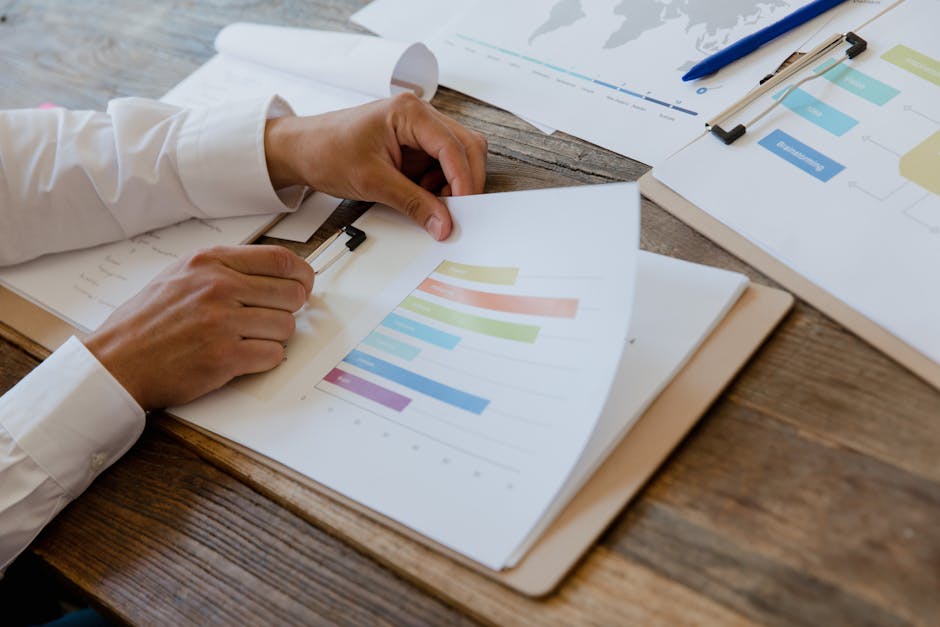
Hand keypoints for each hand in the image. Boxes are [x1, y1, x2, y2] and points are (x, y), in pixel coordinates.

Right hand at [83, 245, 313, 409]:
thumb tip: (275, 273)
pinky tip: (242, 357)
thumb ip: (225, 269)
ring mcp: (222, 321)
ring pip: (286, 326)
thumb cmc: (147, 322)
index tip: (304, 286)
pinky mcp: (225, 356)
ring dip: (274, 337)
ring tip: (246, 340)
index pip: (281, 260)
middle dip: (288, 310)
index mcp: (210, 261)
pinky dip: (264, 359)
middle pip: (292, 294)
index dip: (302, 276)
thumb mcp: (181, 275)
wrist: (116, 361)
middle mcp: (218, 286)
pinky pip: (273, 354)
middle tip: (272, 319)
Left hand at [264, 93, 487, 239]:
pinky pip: (442, 165)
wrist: (301, 150)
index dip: (463, 179)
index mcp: (409, 112)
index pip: (454, 145)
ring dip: (452, 184)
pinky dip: (440, 185)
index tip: (464, 209)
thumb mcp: (372, 182)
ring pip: (458, 156)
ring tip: (431, 203)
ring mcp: (419, 129)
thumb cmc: (326, 152)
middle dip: (464, 181)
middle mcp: (419, 115)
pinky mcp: (414, 145)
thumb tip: (443, 223)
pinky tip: (422, 196)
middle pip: (466, 146)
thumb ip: (413, 203)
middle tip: (457, 212)